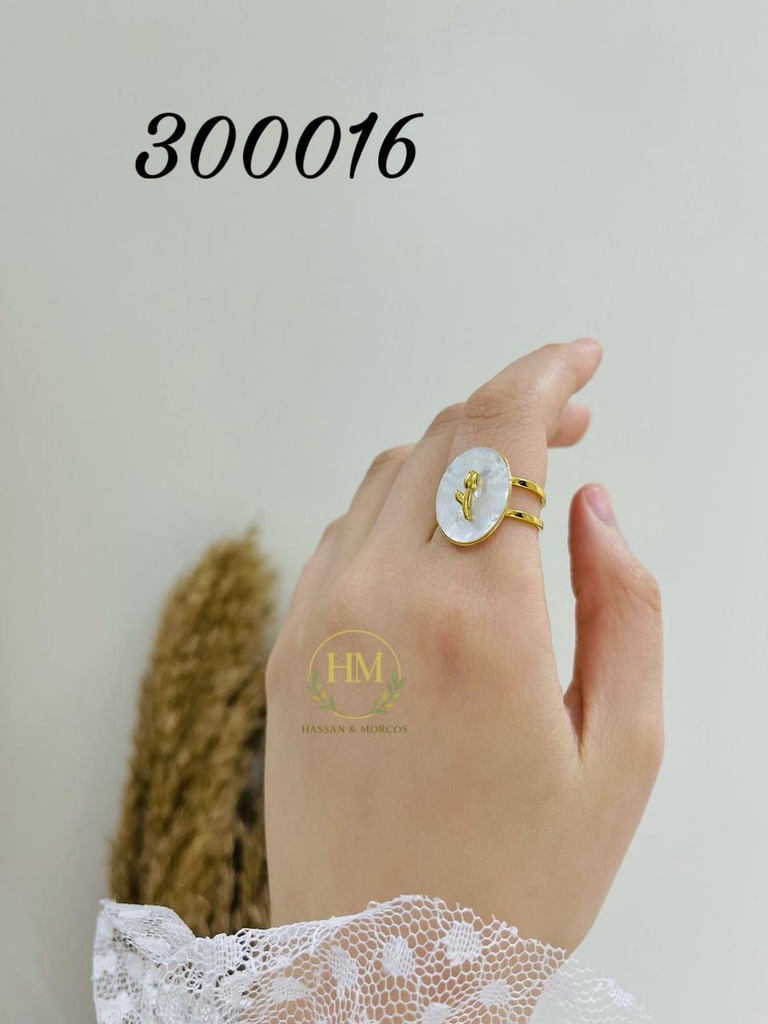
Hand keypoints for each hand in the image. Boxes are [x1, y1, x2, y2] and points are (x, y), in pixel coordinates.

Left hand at [264, 338, 662, 952]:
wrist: (380, 977)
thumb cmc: (513, 885)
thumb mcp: (622, 750)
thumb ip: (627, 604)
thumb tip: (595, 506)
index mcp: (474, 617)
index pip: (503, 435)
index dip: (547, 374)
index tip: (583, 359)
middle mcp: (379, 597)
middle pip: (443, 439)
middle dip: (512, 409)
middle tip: (571, 421)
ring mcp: (318, 620)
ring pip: (388, 476)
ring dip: (455, 455)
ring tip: (514, 484)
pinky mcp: (286, 651)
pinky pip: (345, 534)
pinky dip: (400, 506)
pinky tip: (442, 542)